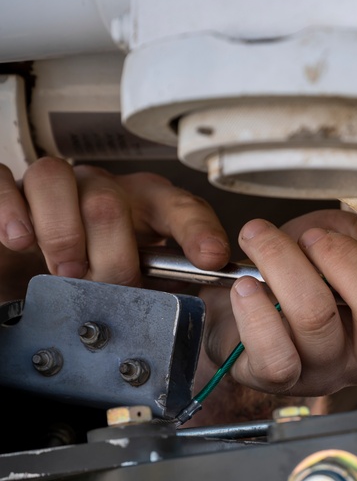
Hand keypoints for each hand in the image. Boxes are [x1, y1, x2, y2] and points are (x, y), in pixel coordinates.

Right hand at [0, 158, 229, 295]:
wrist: (38, 271)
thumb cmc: (98, 271)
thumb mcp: (142, 278)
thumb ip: (170, 282)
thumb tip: (200, 300)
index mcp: (147, 205)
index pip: (180, 207)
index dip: (197, 230)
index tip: (211, 257)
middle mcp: (102, 189)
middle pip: (109, 204)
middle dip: (111, 255)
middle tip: (110, 287)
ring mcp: (56, 187)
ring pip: (55, 180)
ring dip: (62, 233)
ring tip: (67, 271)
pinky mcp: (10, 193)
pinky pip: (3, 182)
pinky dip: (9, 209)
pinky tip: (20, 238)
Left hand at [199, 210, 356, 397]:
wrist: (230, 286)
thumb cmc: (295, 265)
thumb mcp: (349, 239)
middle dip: (346, 258)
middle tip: (314, 240)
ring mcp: (326, 371)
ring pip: (318, 317)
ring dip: (284, 262)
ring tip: (265, 241)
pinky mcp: (278, 379)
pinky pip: (276, 349)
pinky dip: (256, 307)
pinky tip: (247, 286)